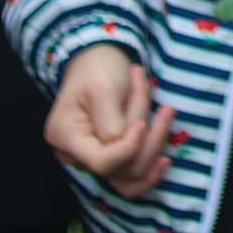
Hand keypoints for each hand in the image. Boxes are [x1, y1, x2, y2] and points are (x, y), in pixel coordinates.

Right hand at [45, 43, 175, 198]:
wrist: (101, 59)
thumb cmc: (99, 68)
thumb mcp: (104, 89)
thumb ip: (112, 123)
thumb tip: (128, 146)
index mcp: (65, 138)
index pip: (102, 162)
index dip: (130, 148)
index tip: (144, 124)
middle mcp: (74, 156)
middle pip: (121, 169)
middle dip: (147, 138)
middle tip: (162, 106)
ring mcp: (92, 159)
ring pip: (131, 174)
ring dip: (154, 144)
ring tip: (166, 112)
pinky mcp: (110, 158)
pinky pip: (132, 174)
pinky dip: (150, 161)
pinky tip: (165, 157)